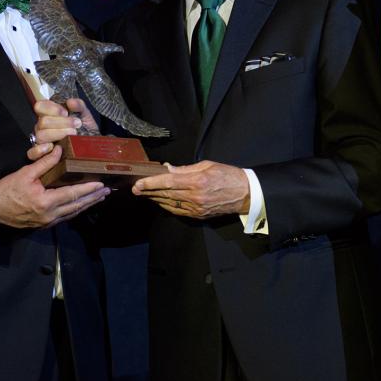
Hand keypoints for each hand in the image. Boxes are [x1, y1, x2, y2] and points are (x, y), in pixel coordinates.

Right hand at [0, 145, 109, 227]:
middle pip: (77, 206)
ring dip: (87, 205)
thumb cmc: (7, 190)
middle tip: (107, 191)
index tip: (101, 184)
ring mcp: (47, 221)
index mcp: (46, 202)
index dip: (89, 189)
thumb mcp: (25, 173)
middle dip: (93, 198)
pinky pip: (65, 217)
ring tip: (99, 197)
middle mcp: (50, 215)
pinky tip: (82, 204)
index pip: (73, 194)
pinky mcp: (44, 224)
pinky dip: (75, 209)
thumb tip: (59, 150)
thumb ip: (44, 163)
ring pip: (72, 213)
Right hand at [28, 98, 98, 160]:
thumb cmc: (85, 130)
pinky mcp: (42, 155)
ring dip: (58, 134)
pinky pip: (32, 153)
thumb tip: (70, 102)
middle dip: (62, 122)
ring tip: (73, 134)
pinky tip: (56, 147)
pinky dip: (41, 150)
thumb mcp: (85, 115)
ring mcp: (41, 141)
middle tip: (77, 124)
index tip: (66, 113)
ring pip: (41, 135)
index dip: (52, 108)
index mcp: (49, 114)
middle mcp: (42, 127)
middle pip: (43, 122)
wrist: (90, 147)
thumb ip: (79, 105)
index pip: (39, 106)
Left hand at [132, 161, 249, 218]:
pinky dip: (167, 206)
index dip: (151, 183)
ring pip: (170, 204)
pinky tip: (160, 201)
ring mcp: (197, 208)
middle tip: (135, 189)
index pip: (168, 182)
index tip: (139, 183)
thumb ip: (185, 169)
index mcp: (197, 181)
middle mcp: (195, 196)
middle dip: (148, 192)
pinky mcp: (199, 215)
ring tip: (144, 194)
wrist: (245, 193)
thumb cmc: (227, 175)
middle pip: (166, 194)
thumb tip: (168, 169)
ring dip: (155, 199)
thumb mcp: (207, 165)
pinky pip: (178, 211)